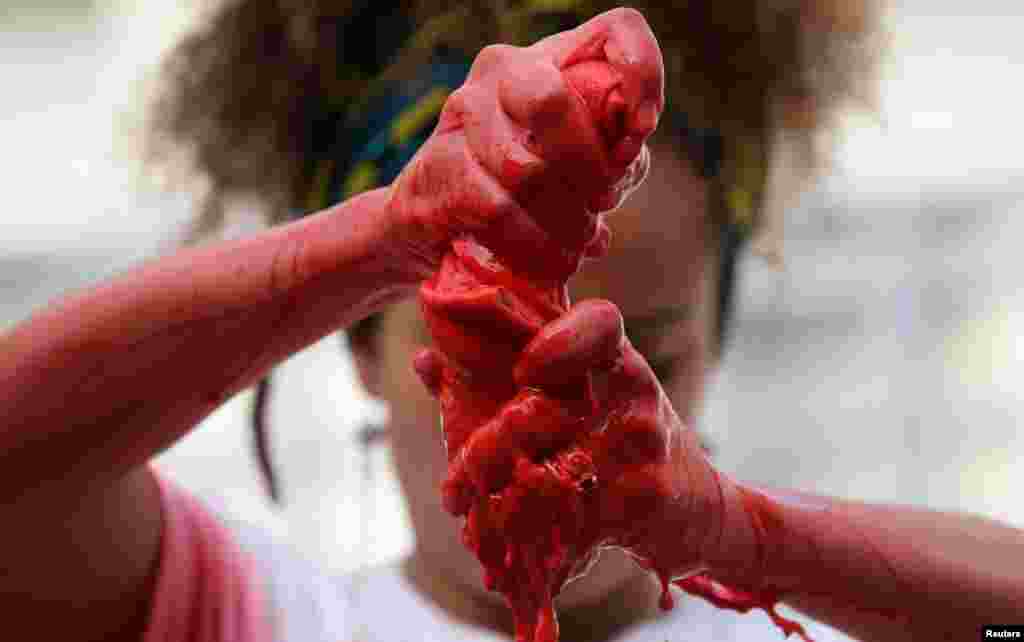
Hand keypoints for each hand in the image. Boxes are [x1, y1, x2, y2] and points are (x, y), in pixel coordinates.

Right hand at [386, 8, 662, 282]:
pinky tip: (550, 262)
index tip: (643, 130)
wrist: (432, 218)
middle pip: (553, 101)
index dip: (641, 73)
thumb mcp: (578, 166)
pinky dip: (534, 246)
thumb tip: (627, 159)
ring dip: (565, 221)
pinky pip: (498, 211)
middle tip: (603, 204)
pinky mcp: (440, 163)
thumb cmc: (521, 187)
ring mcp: (464, 111)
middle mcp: (504, 69)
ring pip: (526, 170)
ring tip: (578, 246)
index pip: (617, 29)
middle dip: (588, 168)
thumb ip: (614, 157)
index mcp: (554, 59)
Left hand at [415, 299, 753, 582]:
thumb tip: (424, 358)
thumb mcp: (588, 397)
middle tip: (454, 490)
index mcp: (616, 361)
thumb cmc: (626, 440)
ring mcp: (641, 446)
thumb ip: (505, 376)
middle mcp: (633, 395)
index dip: (560, 338)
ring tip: (467, 524)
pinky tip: (510, 562)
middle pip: (543, 411)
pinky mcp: (644, 498)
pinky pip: (571, 524)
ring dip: (496, 508)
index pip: (598, 324)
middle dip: (483, 454)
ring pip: (548, 475)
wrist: (702, 508)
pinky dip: (534, 548)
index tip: (523, 368)